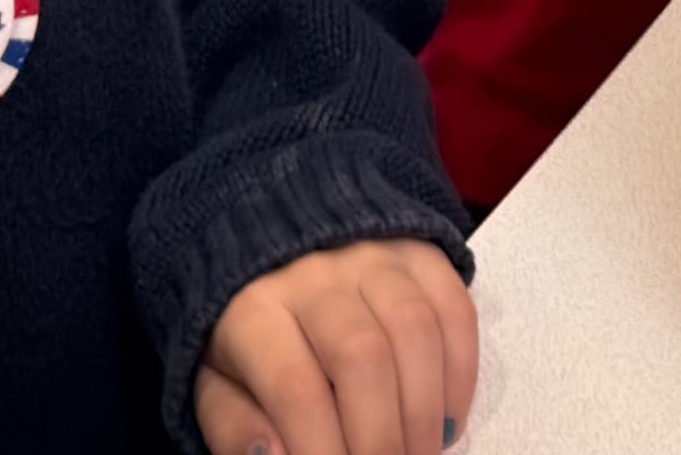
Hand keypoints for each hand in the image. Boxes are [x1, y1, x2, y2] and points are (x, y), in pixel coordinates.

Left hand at [194, 238, 477, 454]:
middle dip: (383, 439)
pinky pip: (456, 310)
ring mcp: (373, 254)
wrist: (276, 247)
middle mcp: (315, 271)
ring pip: (416, 333)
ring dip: (425, 413)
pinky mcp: (420, 252)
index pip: (298, 389)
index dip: (323, 451)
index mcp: (254, 310)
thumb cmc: (250, 338)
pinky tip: (446, 419)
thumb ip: (238, 427)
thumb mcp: (220, 384)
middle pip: (364, 358)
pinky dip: (460, 375)